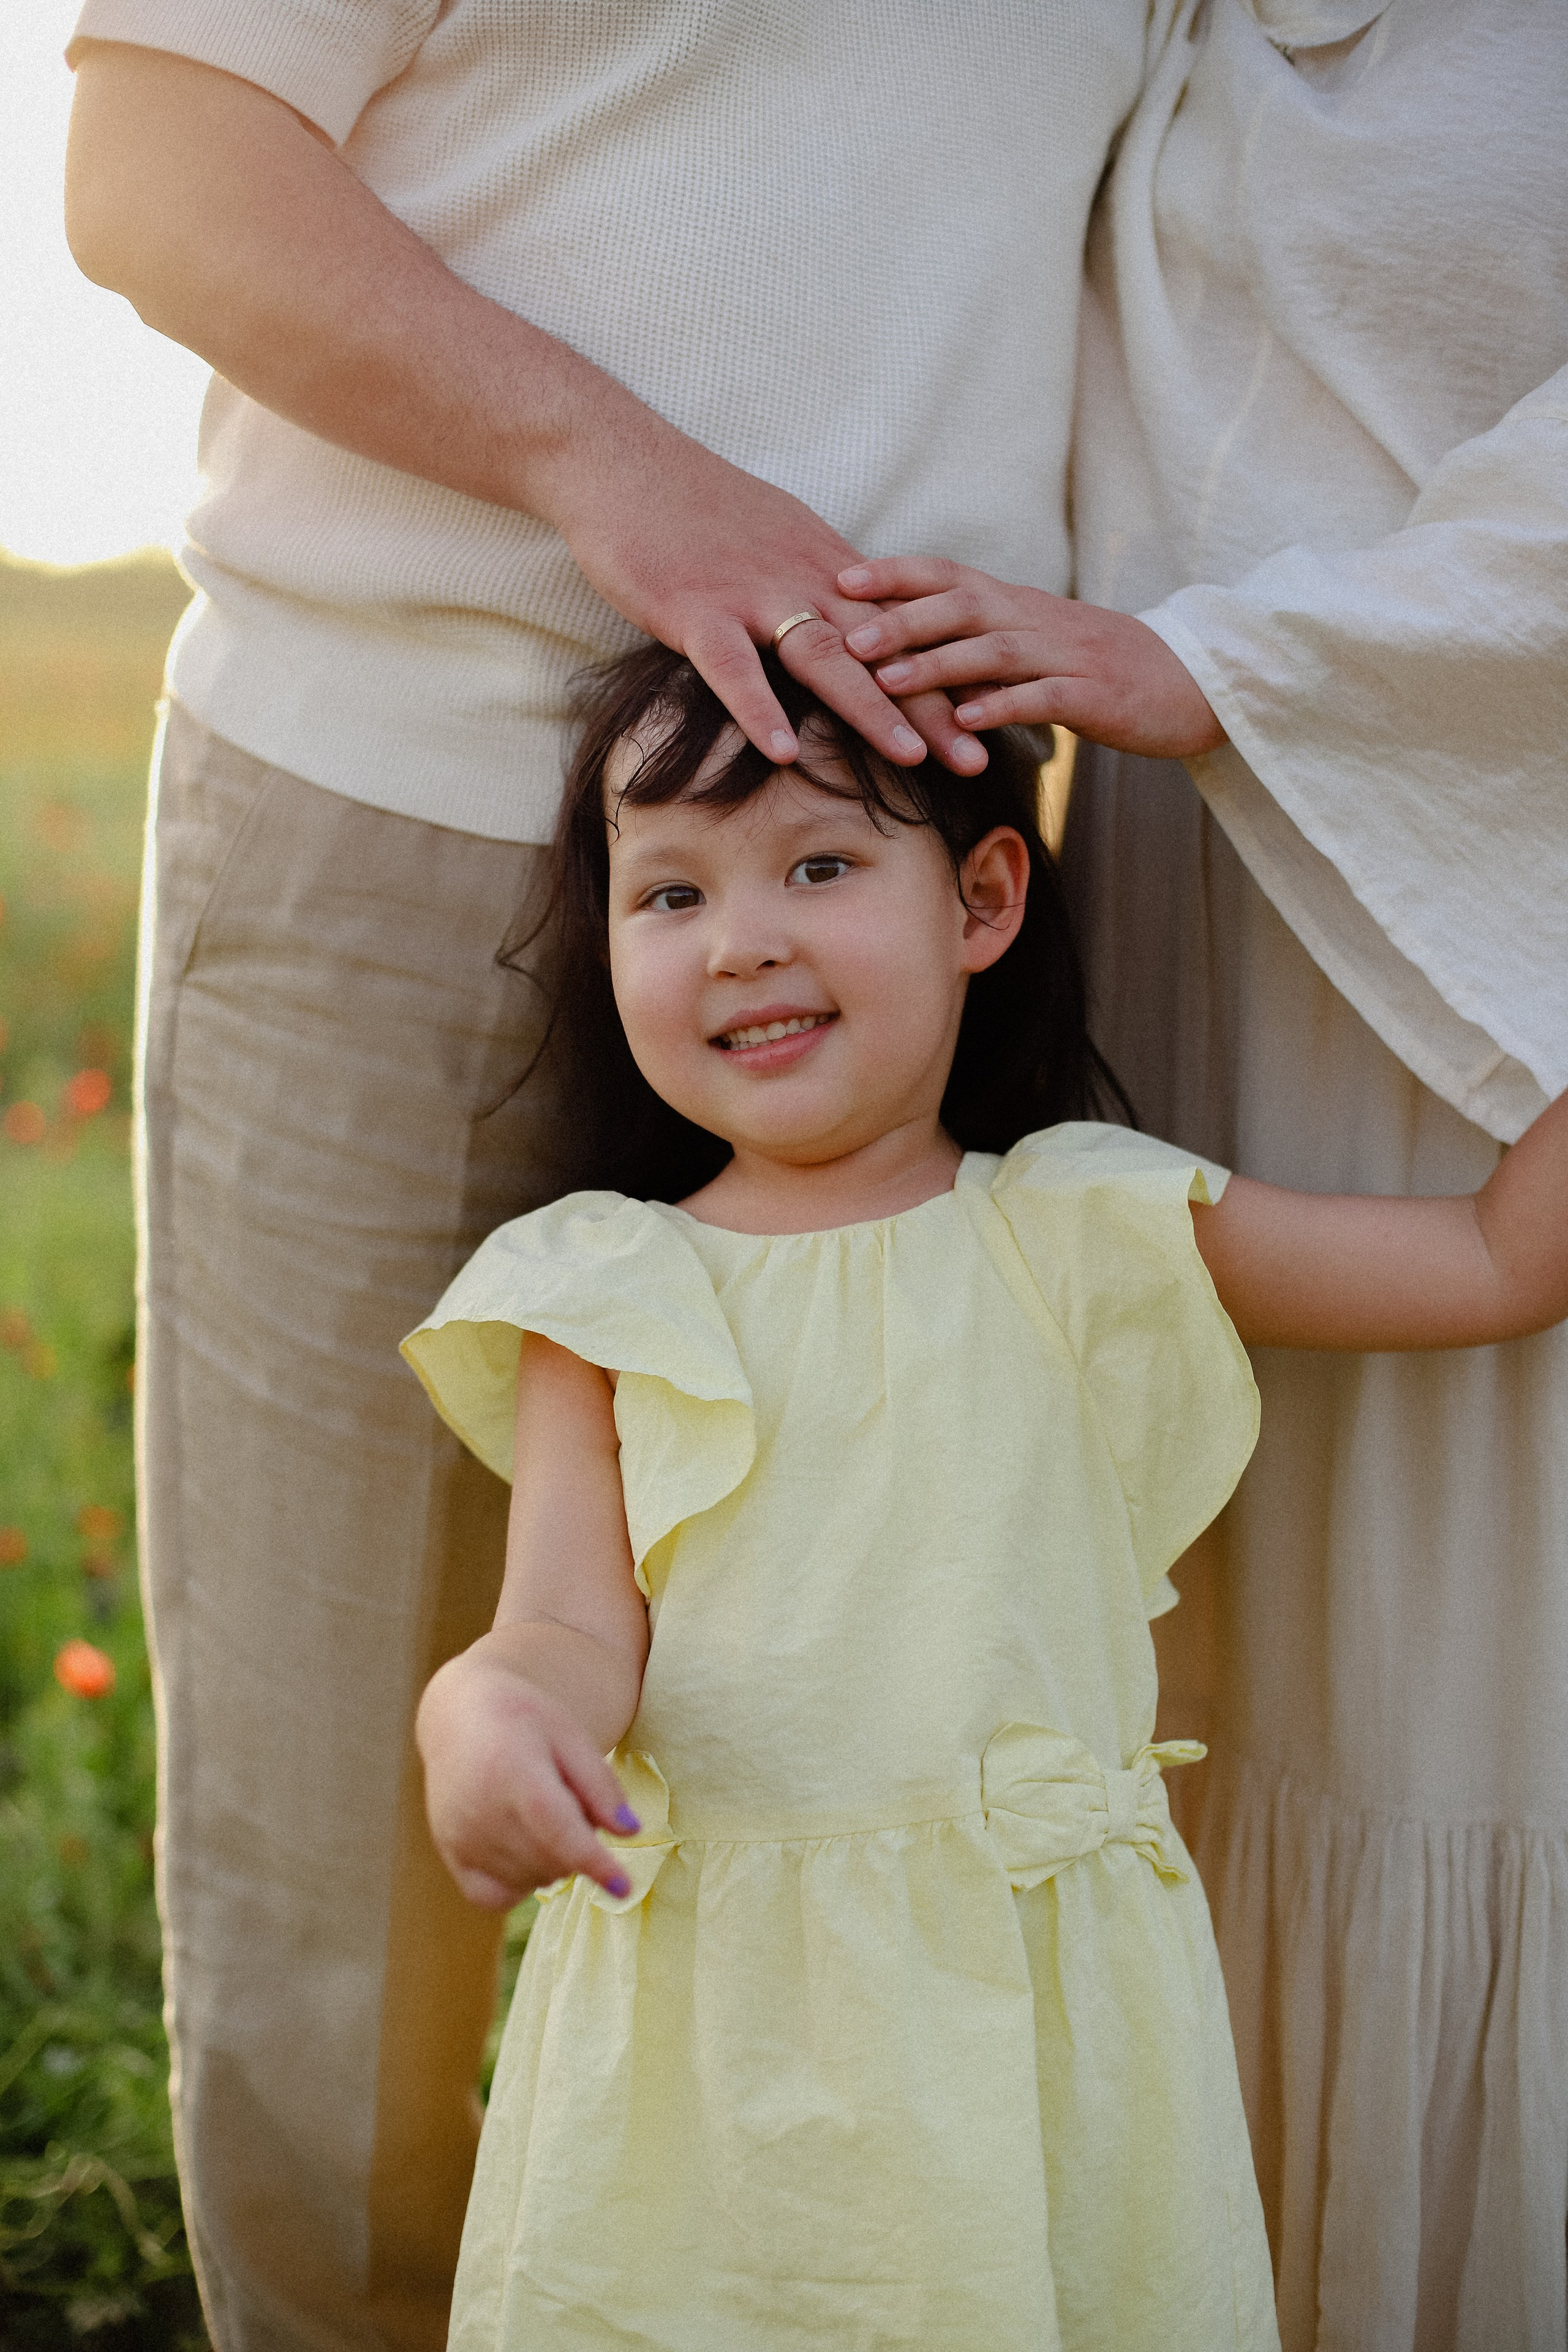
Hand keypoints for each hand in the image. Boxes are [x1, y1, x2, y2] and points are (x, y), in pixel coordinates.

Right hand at [416, 1639, 638, 1909]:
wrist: (460, 1717)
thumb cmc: (524, 1722)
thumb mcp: (571, 1737)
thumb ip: (600, 1785)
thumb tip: (630, 1832)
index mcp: (513, 1773)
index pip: (557, 1829)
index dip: (593, 1862)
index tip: (625, 1886)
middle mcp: (480, 1812)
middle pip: (551, 1858)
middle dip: (580, 1845)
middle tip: (570, 1800)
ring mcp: (460, 1838)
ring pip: (530, 1879)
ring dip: (555, 1862)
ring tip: (543, 1814)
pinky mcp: (450, 1855)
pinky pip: (495, 1897)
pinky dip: (520, 1883)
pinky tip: (526, 1849)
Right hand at [535, 414, 987, 774]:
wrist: (617, 458)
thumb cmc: (689, 505)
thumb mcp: (770, 537)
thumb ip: (812, 582)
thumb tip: (845, 625)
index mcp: (823, 564)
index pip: (901, 628)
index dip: (947, 674)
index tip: (990, 717)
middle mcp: (800, 577)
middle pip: (881, 649)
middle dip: (933, 706)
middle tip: (978, 757)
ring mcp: (748, 594)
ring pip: (823, 656)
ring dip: (871, 709)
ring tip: (912, 759)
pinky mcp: (694, 609)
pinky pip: (732, 668)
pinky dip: (760, 709)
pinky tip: (784, 752)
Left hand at [835, 557, 1226, 760]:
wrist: (1192, 682)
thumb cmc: (1103, 670)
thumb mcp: (1037, 650)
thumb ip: (981, 649)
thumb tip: (916, 659)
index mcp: (1020, 605)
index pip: (950, 575)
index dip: (897, 573)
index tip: (842, 576)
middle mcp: (1038, 619)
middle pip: (962, 605)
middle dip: (901, 618)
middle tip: (847, 634)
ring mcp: (1067, 656)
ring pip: (993, 650)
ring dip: (937, 664)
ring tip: (887, 680)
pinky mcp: (1094, 696)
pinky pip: (1042, 698)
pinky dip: (1001, 707)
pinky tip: (964, 723)